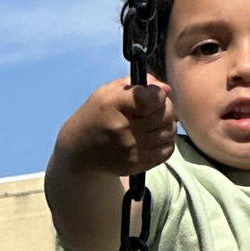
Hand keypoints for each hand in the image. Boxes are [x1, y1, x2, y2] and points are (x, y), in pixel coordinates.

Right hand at [61, 76, 177, 178]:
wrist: (80, 150)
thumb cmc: (98, 115)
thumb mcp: (109, 92)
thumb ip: (139, 85)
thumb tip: (166, 90)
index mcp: (112, 105)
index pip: (151, 99)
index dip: (158, 94)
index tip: (153, 94)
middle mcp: (122, 130)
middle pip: (164, 115)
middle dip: (165, 106)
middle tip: (156, 107)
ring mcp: (130, 150)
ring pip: (169, 132)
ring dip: (167, 123)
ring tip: (155, 121)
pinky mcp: (137, 165)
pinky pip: (167, 150)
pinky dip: (166, 140)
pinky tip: (154, 136)